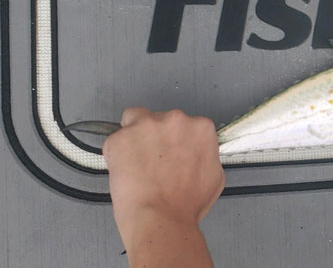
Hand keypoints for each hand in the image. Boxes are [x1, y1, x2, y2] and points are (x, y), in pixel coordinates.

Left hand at [103, 108, 224, 249]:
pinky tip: (124, 171)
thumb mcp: (214, 175)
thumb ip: (205, 154)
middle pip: (161, 118)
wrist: (162, 218)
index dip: (177, 139)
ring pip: (134, 120)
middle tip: (154, 161)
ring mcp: (146, 125)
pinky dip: (116, 152)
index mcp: (200, 128)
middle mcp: (176, 119)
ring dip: (135, 136)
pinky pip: (115, 139)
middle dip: (156, 136)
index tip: (172, 152)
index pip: (186, 123)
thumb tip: (197, 153)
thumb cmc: (186, 204)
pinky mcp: (121, 137)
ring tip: (136, 163)